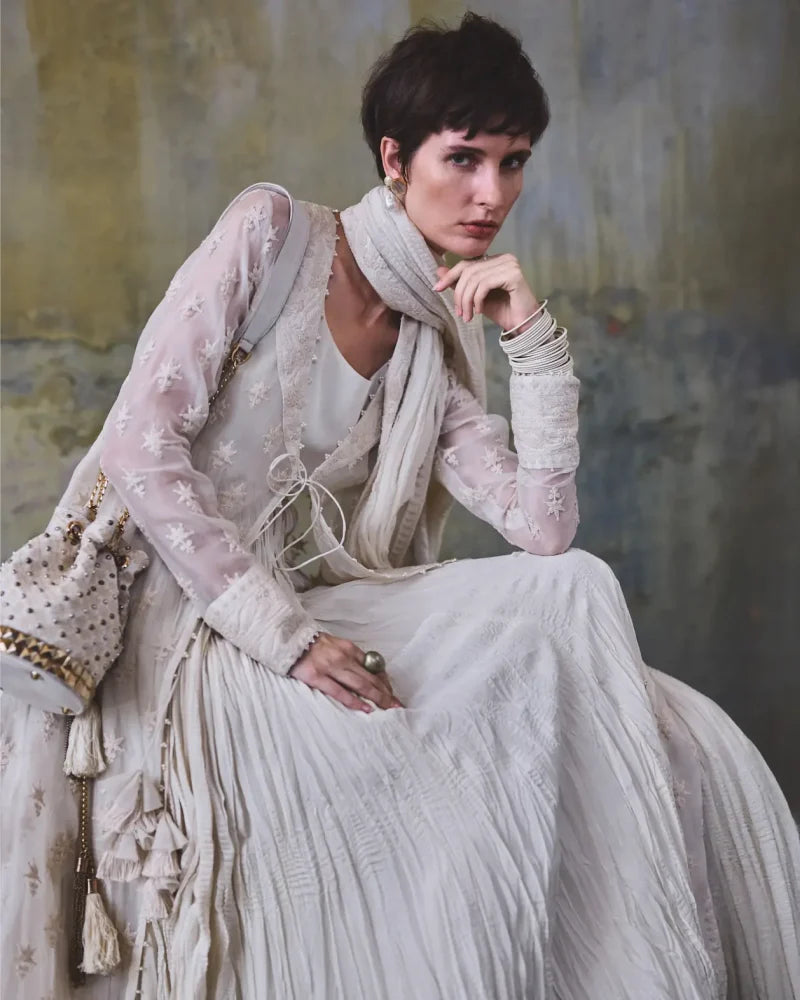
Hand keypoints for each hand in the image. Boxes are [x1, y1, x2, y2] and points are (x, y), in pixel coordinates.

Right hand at [288, 632, 403, 711]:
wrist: (289, 639)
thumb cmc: (313, 645)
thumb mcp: (336, 645)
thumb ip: (351, 657)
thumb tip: (367, 672)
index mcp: (349, 648)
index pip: (373, 666)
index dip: (385, 681)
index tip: (392, 692)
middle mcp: (344, 657)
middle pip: (371, 677)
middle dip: (386, 692)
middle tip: (398, 705)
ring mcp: (331, 667)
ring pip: (360, 685)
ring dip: (377, 698)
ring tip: (388, 708)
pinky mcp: (318, 677)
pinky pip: (340, 692)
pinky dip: (355, 701)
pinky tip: (366, 708)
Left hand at [433, 254, 539, 330]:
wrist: (523, 325)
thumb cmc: (502, 311)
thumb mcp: (475, 297)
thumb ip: (460, 283)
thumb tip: (438, 270)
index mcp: (495, 260)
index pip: (467, 263)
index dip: (450, 276)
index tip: (437, 289)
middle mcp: (504, 258)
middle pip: (469, 271)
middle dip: (459, 293)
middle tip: (459, 313)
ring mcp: (510, 264)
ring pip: (475, 278)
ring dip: (467, 300)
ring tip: (468, 316)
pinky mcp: (513, 274)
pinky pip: (485, 284)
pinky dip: (478, 299)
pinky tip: (480, 311)